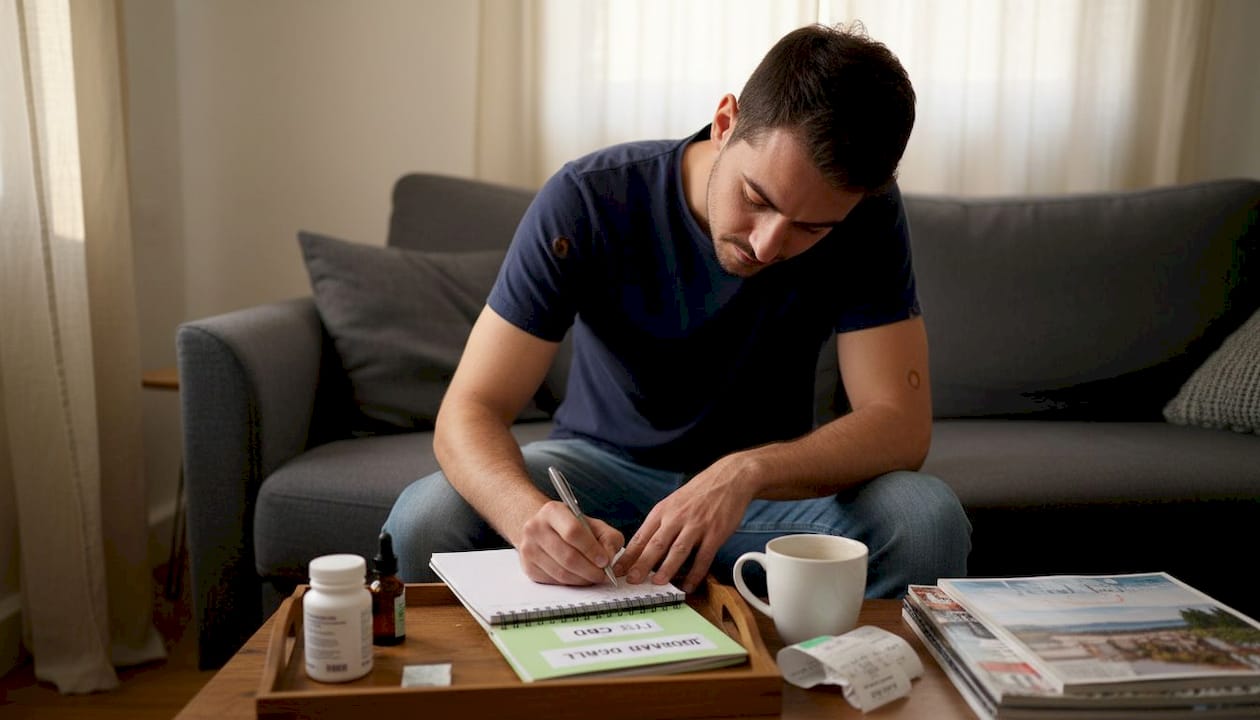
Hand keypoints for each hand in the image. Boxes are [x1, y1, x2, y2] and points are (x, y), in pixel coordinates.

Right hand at [517, 500, 623, 585]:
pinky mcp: (528, 566)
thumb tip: (608, 558)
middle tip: (603, 575)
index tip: (605, 561)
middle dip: (590, 570)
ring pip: (561, 573)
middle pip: (567, 556)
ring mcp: (528, 548)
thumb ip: (608, 538)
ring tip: (593, 576)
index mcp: (552, 511)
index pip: (573, 532)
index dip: (592, 550)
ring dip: (582, 579)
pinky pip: (554, 581)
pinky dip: (571, 583)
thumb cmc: (571, 527)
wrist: (543, 529)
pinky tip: (579, 577)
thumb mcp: (593, 524)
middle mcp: (535, 528)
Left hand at [613, 458, 756, 592]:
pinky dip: (695, 573)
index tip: (618, 570)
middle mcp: (677, 517)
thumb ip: (660, 523)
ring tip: (657, 583)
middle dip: (641, 564)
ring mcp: (697, 525)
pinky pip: (703, 557)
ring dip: (667, 568)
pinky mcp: (715, 533)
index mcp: (663, 510)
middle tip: (631, 580)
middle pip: (656, 544)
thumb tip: (643, 547)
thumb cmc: (699, 493)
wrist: (729, 478)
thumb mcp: (673, 502)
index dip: (628, 555)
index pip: (641, 536)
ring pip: (678, 550)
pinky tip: (689, 584)